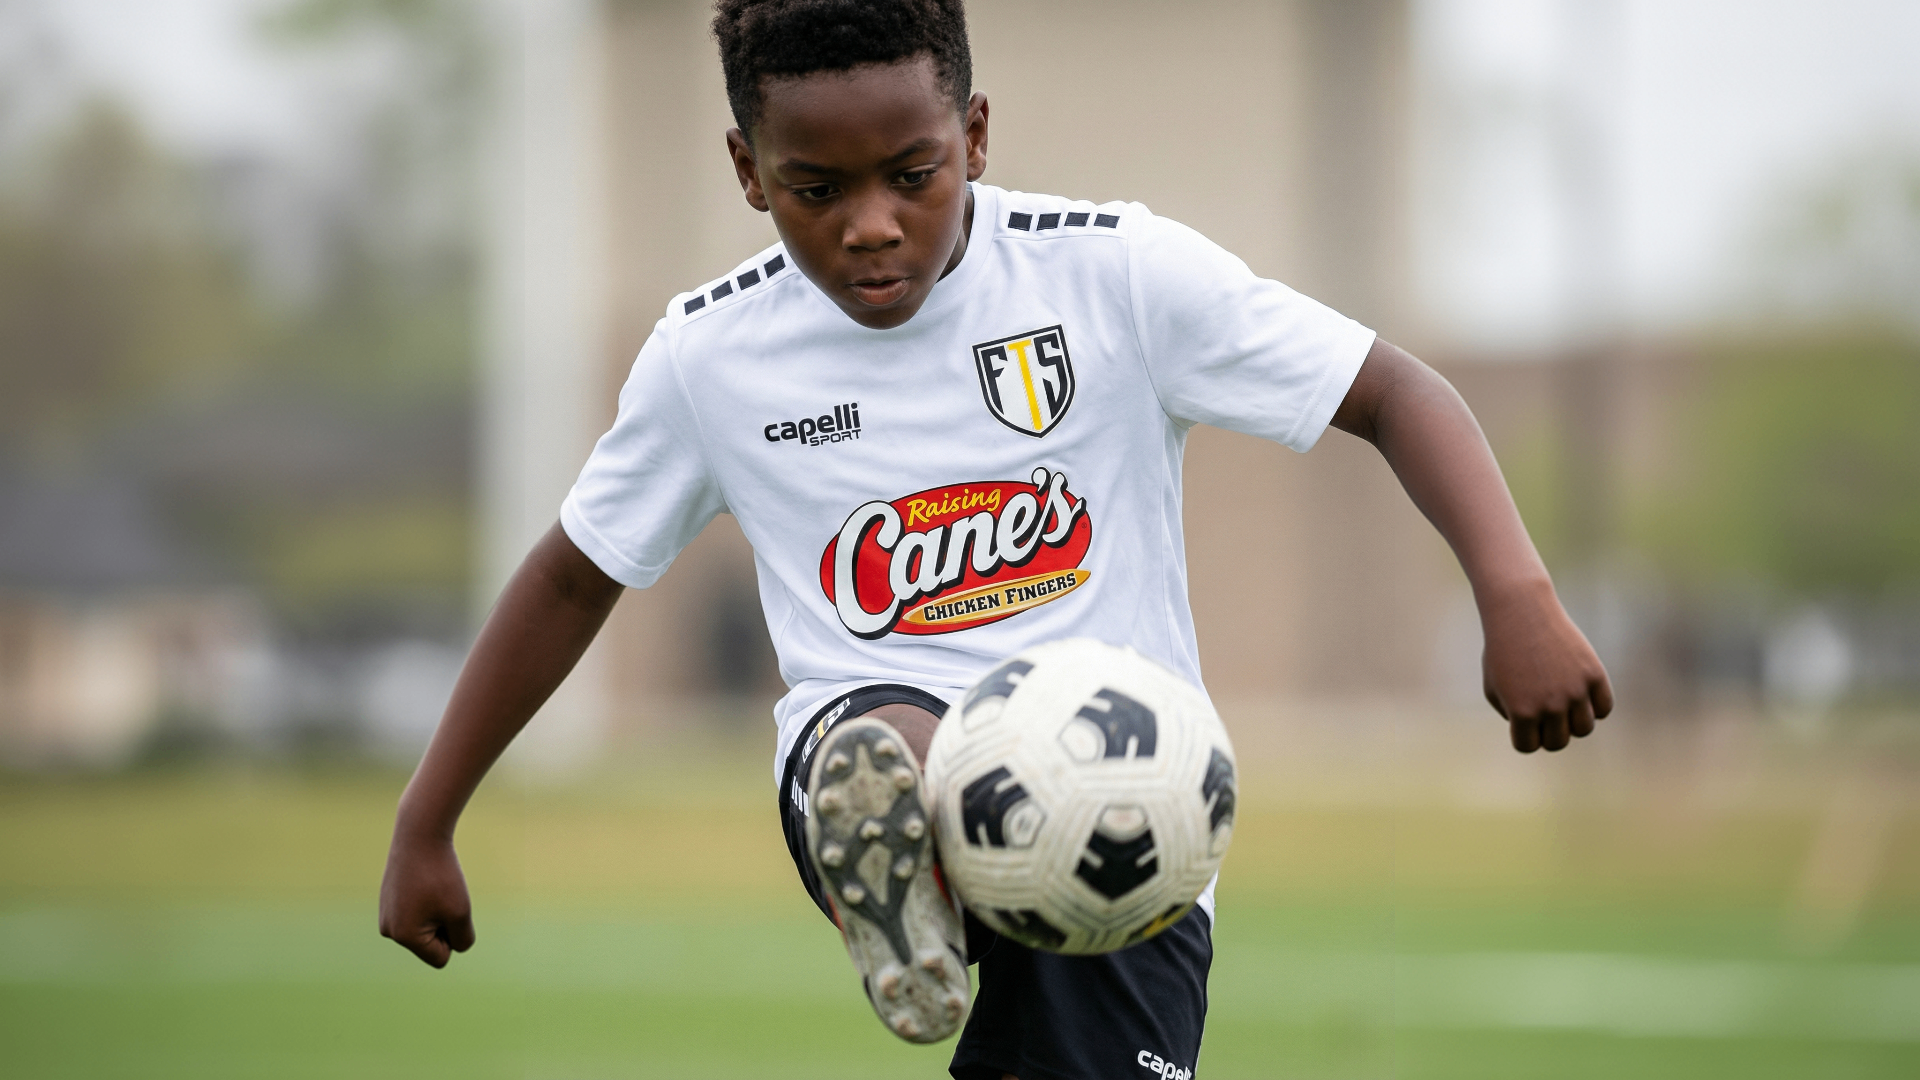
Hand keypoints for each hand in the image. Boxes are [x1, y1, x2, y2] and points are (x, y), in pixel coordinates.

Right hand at [378, 830, 475, 967]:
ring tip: (432, 886)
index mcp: (403, 937)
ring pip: (425, 926)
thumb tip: (453, 947)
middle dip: (444, 923)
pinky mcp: (388, 899)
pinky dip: (428, 899)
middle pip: (431, 943)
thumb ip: (461, 939)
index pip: (440, 958)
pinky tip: (423, 880)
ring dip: (437, 911)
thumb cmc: (442, 875)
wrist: (419, 834)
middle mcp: (388, 930)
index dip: (454, 936)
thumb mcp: (460, 912)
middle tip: (441, 894)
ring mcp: (386, 913)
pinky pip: (418, 910)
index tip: (450, 909)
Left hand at [1480, 580, 1613, 752]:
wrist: (1522, 612)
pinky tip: (1580, 691)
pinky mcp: (1594, 675)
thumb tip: (1540, 735)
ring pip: (1584, 728)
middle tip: (1540, 707)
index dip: (1523, 734)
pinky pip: (1604, 708)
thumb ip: (1512, 717)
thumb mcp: (1494, 688)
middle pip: (1558, 742)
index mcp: (1522, 712)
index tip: (1520, 716)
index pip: (1529, 746)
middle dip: (1548, 730)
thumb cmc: (1502, 651)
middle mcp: (1552, 706)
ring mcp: (1576, 691)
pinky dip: (1594, 706)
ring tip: (1560, 699)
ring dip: (1572, 720)